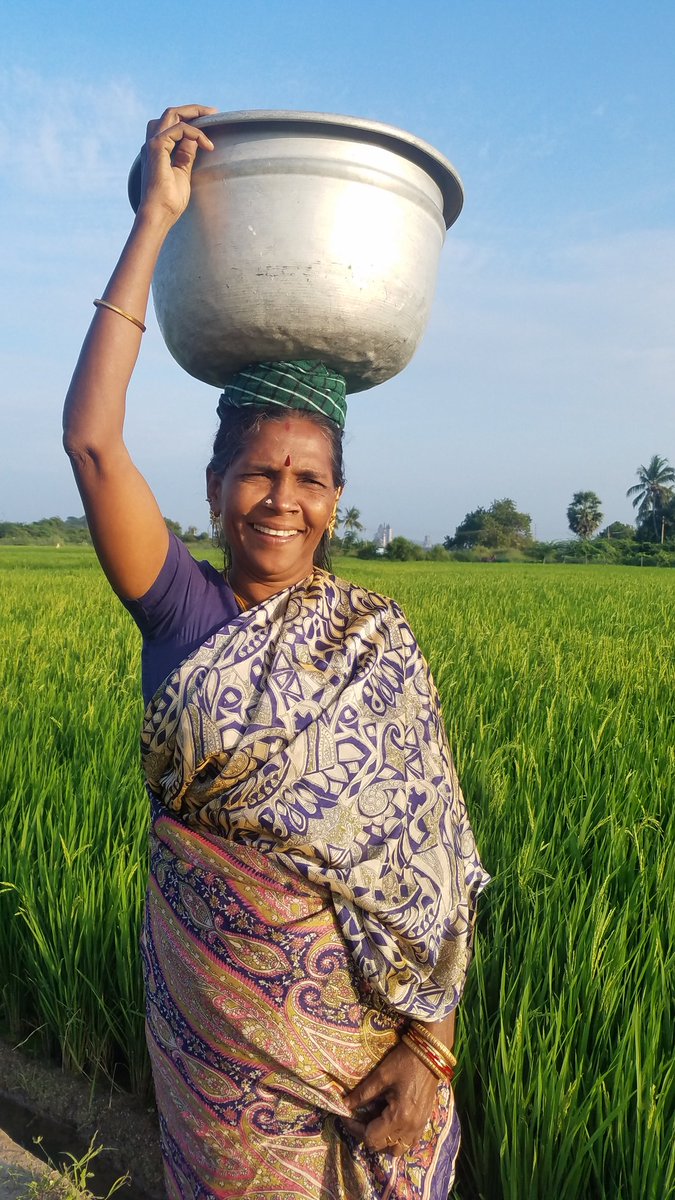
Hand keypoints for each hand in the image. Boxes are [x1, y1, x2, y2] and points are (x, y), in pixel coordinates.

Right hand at [138, 104, 217, 224]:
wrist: (159, 214)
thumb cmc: (170, 201)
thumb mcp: (183, 172)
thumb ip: (187, 154)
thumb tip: (195, 139)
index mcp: (158, 149)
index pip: (173, 124)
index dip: (192, 120)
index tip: (211, 122)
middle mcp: (153, 143)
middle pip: (171, 113)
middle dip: (193, 110)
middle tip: (214, 113)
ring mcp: (153, 144)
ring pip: (172, 113)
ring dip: (193, 112)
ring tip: (213, 118)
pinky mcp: (157, 147)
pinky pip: (179, 129)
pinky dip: (195, 133)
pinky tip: (208, 145)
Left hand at [342, 1040, 437, 1156]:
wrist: (429, 1054)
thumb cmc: (404, 1062)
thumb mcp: (381, 1076)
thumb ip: (362, 1094)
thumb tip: (344, 1105)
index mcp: (399, 1116)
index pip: (371, 1136)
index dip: (354, 1128)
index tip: (345, 1116)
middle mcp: (410, 1127)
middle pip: (382, 1146)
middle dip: (365, 1134)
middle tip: (356, 1119)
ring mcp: (419, 1126)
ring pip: (396, 1149)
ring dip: (382, 1142)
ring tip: (373, 1124)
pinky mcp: (423, 1122)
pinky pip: (408, 1142)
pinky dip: (396, 1139)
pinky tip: (389, 1124)